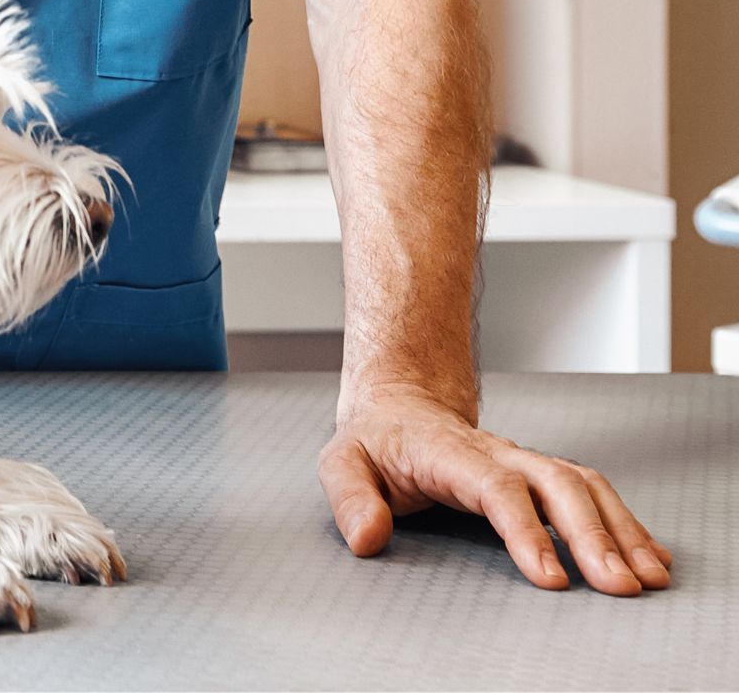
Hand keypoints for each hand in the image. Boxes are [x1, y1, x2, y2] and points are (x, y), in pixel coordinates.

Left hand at [318, 387, 671, 594]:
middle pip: (557, 485)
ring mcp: (523, 461)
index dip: (526, 531)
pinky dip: (625, 523)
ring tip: (649, 577)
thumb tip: (367, 538)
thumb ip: (350, 498)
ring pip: (584, 486)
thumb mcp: (340, 461)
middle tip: (618, 586)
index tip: (550, 577)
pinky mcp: (539, 473)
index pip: (496, 488)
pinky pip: (592, 492)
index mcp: (449, 452)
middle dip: (593, 536)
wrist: (399, 404)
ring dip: (621, 530)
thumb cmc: (373, 440)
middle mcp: (497, 453)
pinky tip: (650, 556)